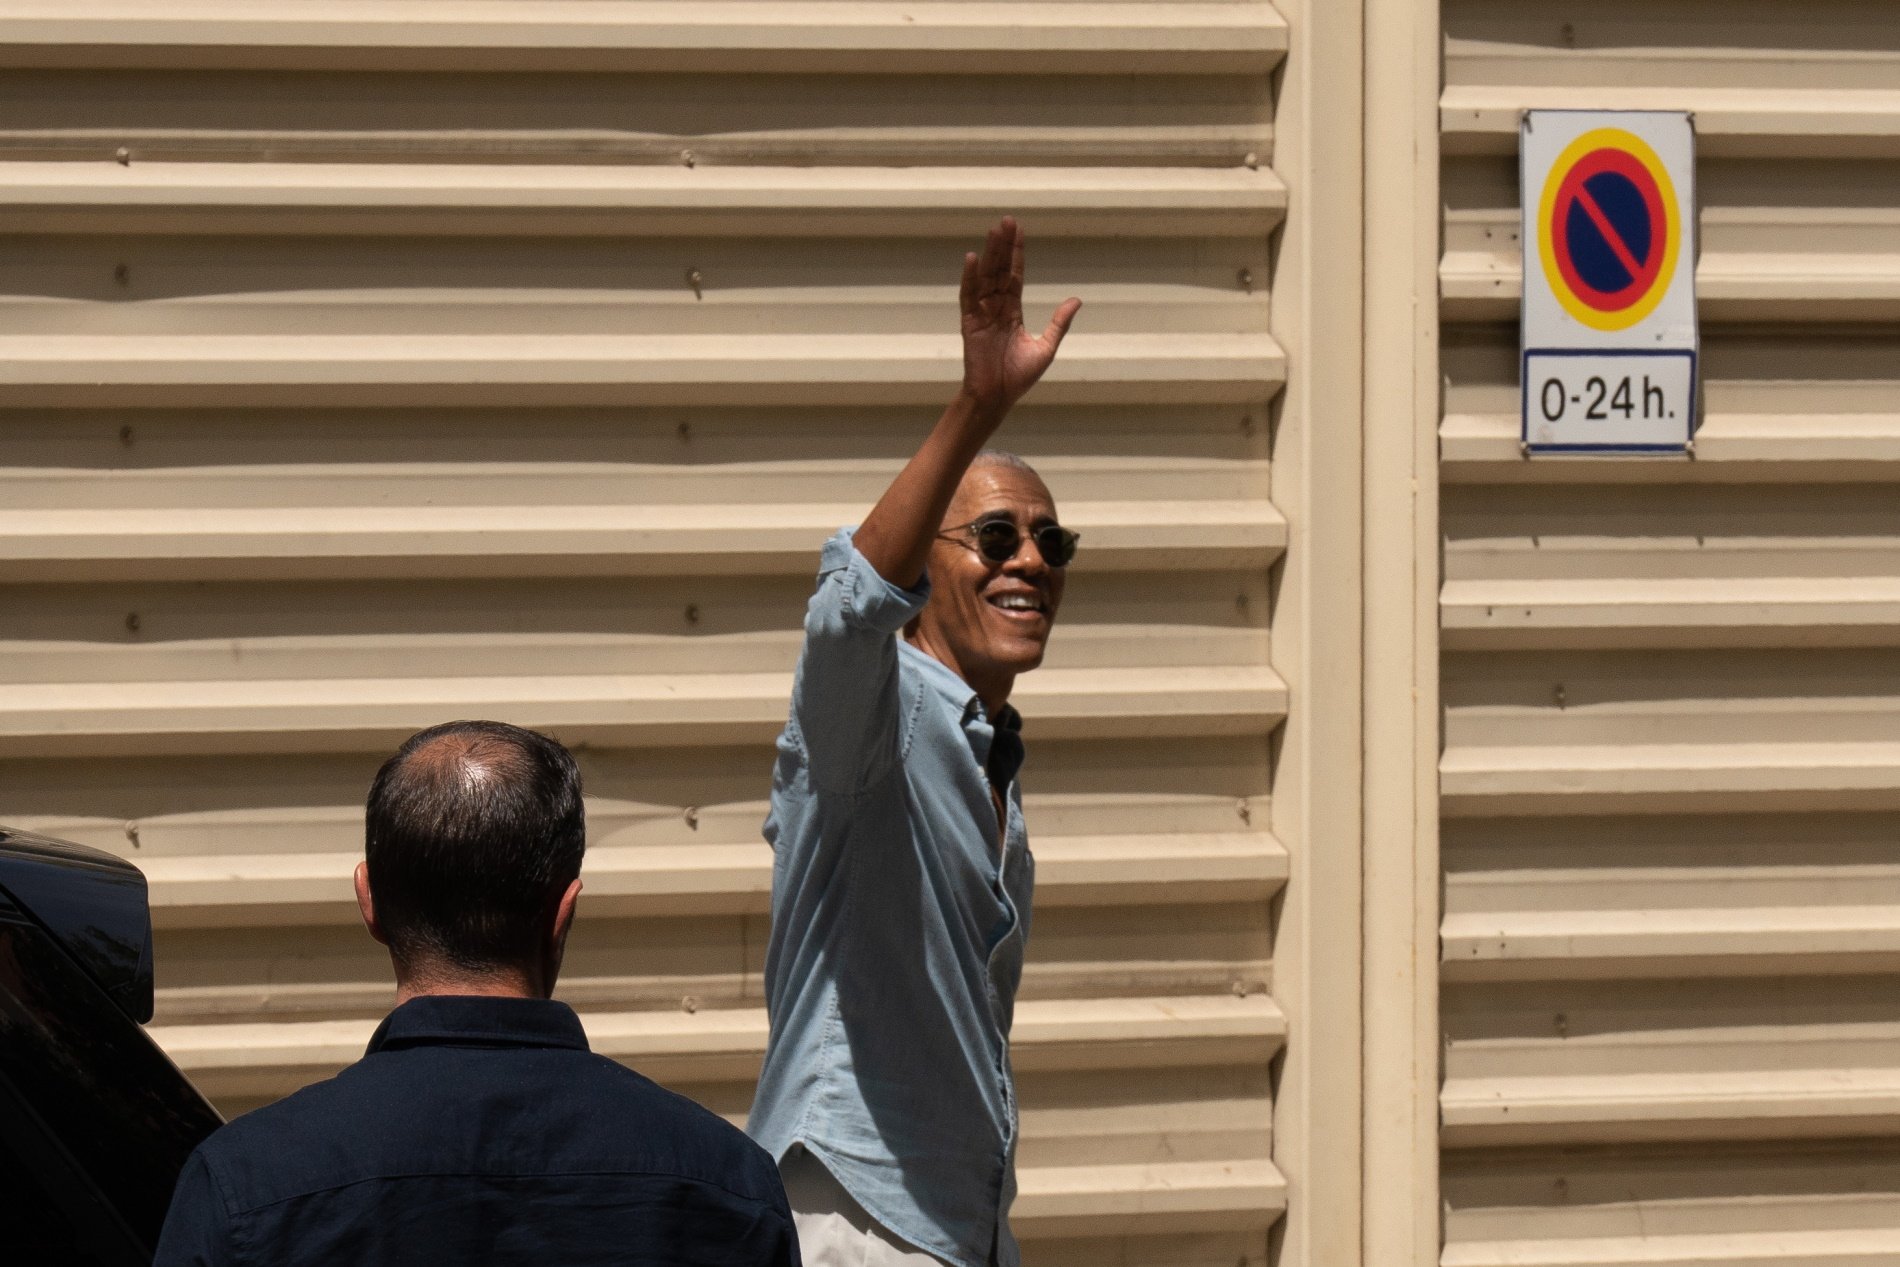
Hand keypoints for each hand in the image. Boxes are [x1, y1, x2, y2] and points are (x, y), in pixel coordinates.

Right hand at [958, 217, 1080, 418]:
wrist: (997, 398)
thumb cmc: (1019, 378)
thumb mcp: (1046, 347)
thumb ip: (1059, 323)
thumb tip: (1076, 300)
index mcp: (1013, 312)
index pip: (1015, 276)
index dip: (1017, 254)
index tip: (1019, 231)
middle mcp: (996, 309)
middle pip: (999, 270)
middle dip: (1003, 246)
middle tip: (1006, 220)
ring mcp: (981, 314)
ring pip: (985, 278)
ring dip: (989, 254)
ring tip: (994, 231)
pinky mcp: (970, 324)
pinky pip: (968, 297)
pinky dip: (969, 278)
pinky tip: (972, 258)